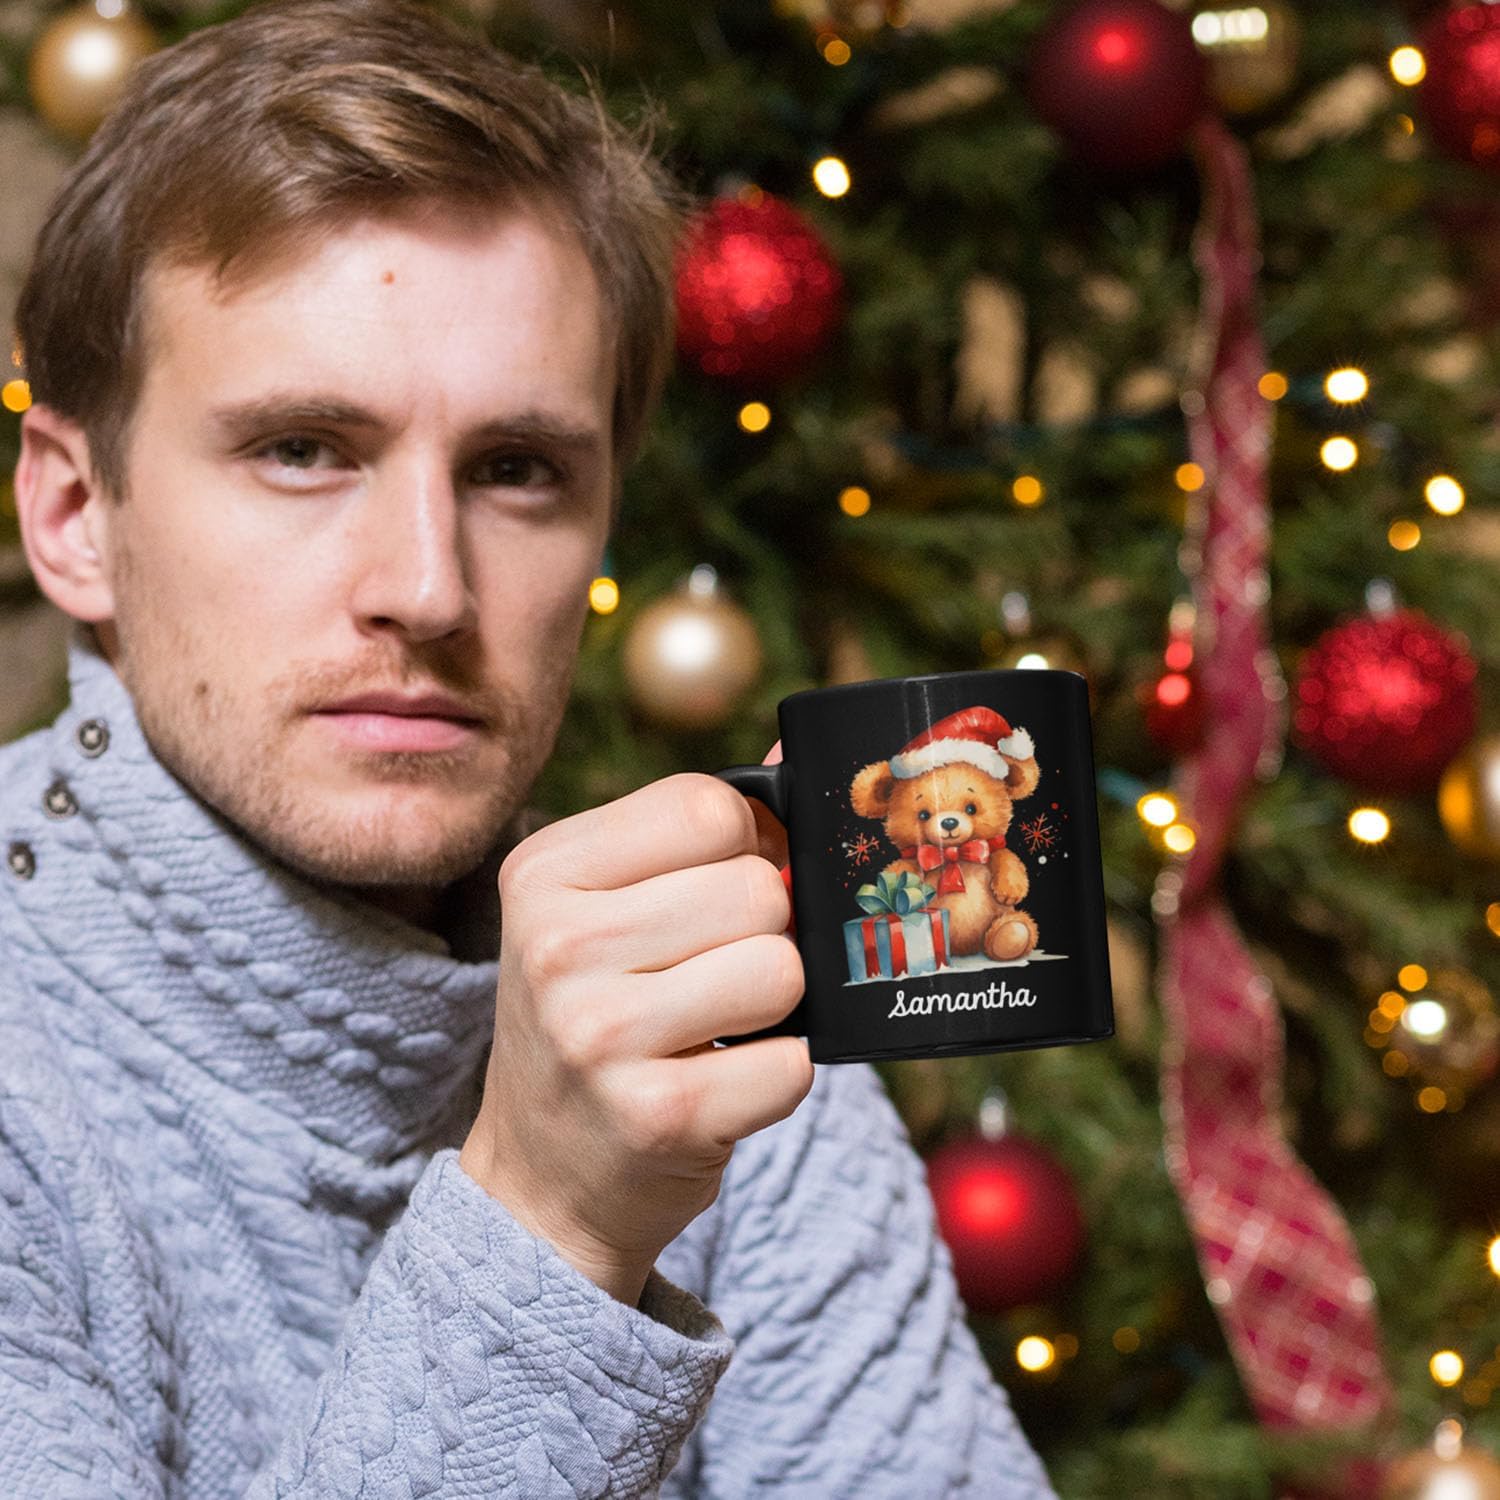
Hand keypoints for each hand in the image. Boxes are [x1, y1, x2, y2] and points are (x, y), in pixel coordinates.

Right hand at [459, 761, 811, 1305]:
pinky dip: (778, 1076)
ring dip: (775, 1004)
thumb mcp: (604, 909)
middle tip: (713, 972)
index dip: (744, 846)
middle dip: (763, 931)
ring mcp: (600, 1036)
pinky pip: (791, 1064)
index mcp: (543, 873)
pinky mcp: (657, 1117)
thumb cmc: (596, 1016)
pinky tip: (723, 1084)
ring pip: (783, 969)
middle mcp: (558, 947)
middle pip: (757, 888)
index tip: (715, 891)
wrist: (541, 1178)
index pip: (708, 805)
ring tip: (717, 1026)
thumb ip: (696, 828)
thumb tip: (794, 751)